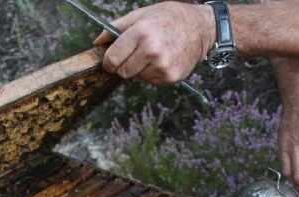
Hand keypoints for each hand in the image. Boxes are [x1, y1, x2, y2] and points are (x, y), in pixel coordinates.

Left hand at [92, 2, 215, 85]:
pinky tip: (163, 59)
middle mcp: (152, 51)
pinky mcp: (171, 77)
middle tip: (133, 55)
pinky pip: (151, 80)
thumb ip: (115, 28)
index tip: (109, 62)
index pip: (112, 58)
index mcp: (141, 33)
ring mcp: (163, 66)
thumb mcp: (141, 14)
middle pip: (123, 72)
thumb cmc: (169, 18)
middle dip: (123, 65)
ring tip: (153, 53)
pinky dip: (152, 73)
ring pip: (137, 77)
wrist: (202, 28)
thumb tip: (97, 42)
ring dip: (140, 68)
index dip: (108, 62)